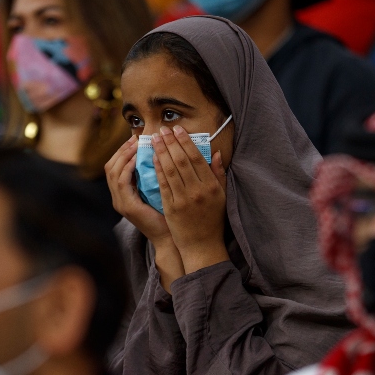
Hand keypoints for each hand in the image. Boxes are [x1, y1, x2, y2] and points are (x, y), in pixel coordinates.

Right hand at [105, 136, 170, 242]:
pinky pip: (122, 182)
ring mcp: (120, 203)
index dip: (122, 151)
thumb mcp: (158, 191)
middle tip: (134, 138)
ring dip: (124, 155)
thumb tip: (157, 153)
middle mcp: (118, 199)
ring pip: (112, 172)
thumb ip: (152, 176)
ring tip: (135, 144)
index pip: (115, 167)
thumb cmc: (168, 215)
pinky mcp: (127, 207)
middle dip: (121, 150)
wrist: (170, 238)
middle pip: (109, 167)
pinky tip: (137, 158)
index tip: (135, 139)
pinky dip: (127, 167)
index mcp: (123, 194)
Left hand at [154, 125, 229, 271]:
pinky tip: (152, 158)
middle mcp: (198, 191)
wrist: (202, 245)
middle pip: (182, 161)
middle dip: (170, 142)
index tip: (177, 129)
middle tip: (162, 129)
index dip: (185, 142)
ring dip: (161, 151)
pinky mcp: (171, 208)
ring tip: (154, 138)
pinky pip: (163, 184)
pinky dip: (158, 169)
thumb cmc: (213, 220)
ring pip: (170, 170)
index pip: (196, 158)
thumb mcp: (222, 196)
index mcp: (211, 186)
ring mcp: (183, 200)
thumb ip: (219, 174)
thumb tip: (217, 153)